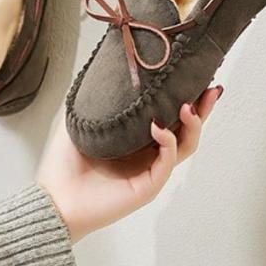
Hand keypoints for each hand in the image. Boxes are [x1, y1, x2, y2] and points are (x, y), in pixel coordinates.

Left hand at [37, 86, 222, 241]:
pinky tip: (159, 128)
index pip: (167, 115)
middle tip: (211, 89)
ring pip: (184, 146)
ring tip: (188, 106)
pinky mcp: (147, 186)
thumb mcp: (77, 119)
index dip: (183, 97)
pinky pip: (167, 162)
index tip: (192, 75)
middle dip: (201, 109)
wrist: (54, 198)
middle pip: (185, 129)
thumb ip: (92, 97)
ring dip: (192, 125)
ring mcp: (150, 170)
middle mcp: (147, 153)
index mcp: (135, 138)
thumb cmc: (63, 164)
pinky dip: (169, 143)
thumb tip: (103, 67)